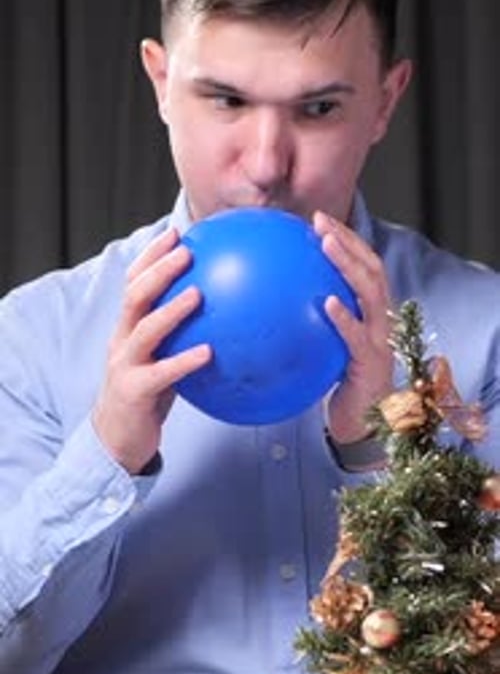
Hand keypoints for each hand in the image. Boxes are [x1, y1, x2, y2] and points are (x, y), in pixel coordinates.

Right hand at [92, 228, 211, 474]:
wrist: (116, 439)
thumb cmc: (147, 394)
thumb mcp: (161, 358)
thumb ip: (181, 336)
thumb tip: (224, 315)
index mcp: (127, 328)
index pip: (134, 282)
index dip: (152, 256)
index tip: (177, 233)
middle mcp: (122, 340)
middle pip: (135, 295)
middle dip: (159, 270)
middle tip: (186, 252)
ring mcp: (125, 365)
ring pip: (145, 329)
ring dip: (172, 309)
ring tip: (198, 293)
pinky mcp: (134, 391)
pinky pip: (162, 373)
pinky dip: (185, 360)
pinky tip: (209, 352)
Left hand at [313, 210, 392, 443]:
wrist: (363, 426)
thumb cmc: (338, 386)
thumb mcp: (322, 350)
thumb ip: (306, 326)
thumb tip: (262, 306)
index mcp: (369, 314)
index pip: (363, 266)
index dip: (346, 240)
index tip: (317, 220)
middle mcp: (379, 321)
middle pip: (372, 270)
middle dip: (348, 242)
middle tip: (321, 223)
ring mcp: (380, 341)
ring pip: (371, 293)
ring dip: (349, 265)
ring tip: (326, 246)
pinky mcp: (372, 364)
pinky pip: (359, 337)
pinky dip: (344, 317)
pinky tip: (326, 304)